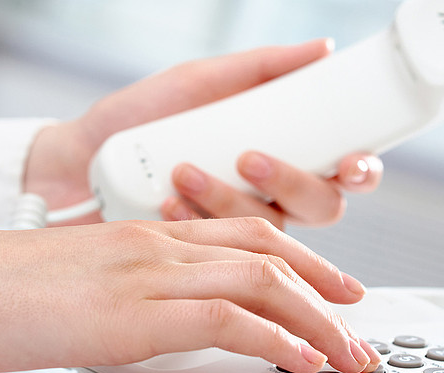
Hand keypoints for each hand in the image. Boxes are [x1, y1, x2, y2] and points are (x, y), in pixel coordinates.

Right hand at [0, 218, 379, 372]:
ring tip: (346, 350)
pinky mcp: (132, 315)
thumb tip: (182, 314)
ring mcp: (149, 276)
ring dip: (314, 319)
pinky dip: (272, 338)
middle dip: (325, 289)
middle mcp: (160, 247)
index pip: (248, 234)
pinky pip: (224, 320)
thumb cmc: (12, 286)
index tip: (331, 285)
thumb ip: (146, 288)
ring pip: (260, 282)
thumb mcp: (96, 279)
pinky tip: (298, 358)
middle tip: (358, 323)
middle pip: (268, 254)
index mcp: (153, 237)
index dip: (301, 257)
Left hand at [24, 38, 381, 226]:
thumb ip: (259, 69)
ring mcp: (237, 227)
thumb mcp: (198, 81)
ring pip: (271, 229)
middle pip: (321, 206)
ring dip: (229, 198)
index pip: (341, 169)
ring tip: (182, 171)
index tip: (349, 161)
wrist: (84, 160)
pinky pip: (223, 249)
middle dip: (291, 182)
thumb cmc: (141, 118)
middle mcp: (268, 194)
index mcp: (281, 154)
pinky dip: (195, 219)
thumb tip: (321, 48)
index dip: (359, 170)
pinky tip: (165, 202)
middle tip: (247, 157)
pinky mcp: (205, 252)